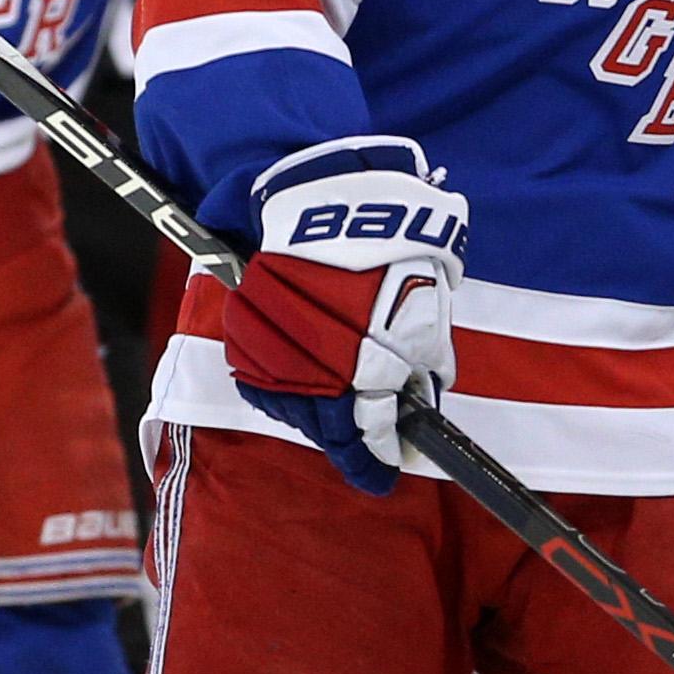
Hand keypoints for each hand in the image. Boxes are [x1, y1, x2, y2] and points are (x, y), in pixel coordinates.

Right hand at [221, 136, 466, 497]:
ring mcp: (274, 351)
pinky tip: (306, 392)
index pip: (365, 434)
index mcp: (360, 367)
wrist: (335, 198)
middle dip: (350, 446)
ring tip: (339, 421)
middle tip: (368, 459)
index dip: (377, 460)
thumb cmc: (392, 251)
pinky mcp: (246, 332)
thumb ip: (425, 365)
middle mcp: (312, 366)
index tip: (384, 475)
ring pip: (293, 410)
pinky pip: (263, 382)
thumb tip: (422, 399)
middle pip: (327, 429)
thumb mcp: (427, 313)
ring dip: (317, 420)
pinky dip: (287, 393)